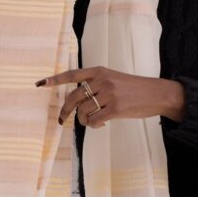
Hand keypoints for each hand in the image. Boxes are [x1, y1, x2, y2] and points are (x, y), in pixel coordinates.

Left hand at [35, 66, 185, 128]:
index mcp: (100, 71)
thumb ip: (97, 85)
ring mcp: (109, 94)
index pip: (73, 74)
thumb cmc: (135, 89)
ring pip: (83, 111)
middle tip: (62, 119)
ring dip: (84, 120)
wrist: (157, 94)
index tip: (40, 84)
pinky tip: (102, 124)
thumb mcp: (115, 79)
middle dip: (65, 110)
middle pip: (74, 97)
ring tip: (93, 121)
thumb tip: (78, 105)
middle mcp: (103, 80)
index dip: (55, 80)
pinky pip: (94, 121)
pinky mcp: (116, 108)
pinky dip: (94, 125)